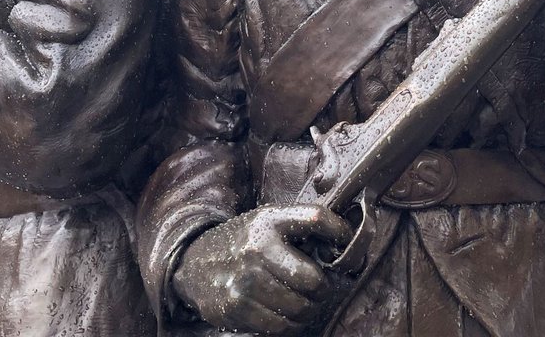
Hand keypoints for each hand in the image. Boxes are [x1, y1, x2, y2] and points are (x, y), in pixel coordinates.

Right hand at [172, 203, 351, 334]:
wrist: (196, 263)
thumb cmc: (244, 242)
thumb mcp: (268, 221)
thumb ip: (300, 226)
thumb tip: (348, 241)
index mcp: (269, 220)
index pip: (316, 218)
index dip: (341, 232)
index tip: (348, 243)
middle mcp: (257, 248)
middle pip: (312, 278)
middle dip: (323, 288)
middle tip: (321, 288)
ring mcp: (245, 280)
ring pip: (300, 307)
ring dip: (308, 309)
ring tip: (305, 302)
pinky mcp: (236, 307)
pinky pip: (280, 326)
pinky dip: (290, 325)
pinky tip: (287, 314)